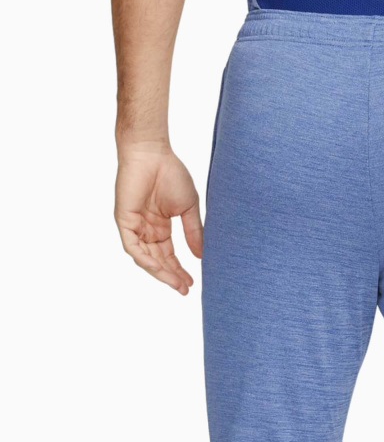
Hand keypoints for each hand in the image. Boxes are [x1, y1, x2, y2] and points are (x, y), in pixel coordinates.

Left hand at [114, 142, 201, 294]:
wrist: (152, 152)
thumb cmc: (170, 173)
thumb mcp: (188, 208)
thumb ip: (193, 232)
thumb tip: (201, 256)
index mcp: (159, 226)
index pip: (168, 255)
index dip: (179, 270)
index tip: (192, 283)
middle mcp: (145, 229)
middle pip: (157, 260)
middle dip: (171, 276)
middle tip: (185, 289)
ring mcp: (134, 226)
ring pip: (145, 258)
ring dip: (160, 272)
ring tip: (176, 283)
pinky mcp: (124, 220)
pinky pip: (133, 247)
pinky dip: (145, 259)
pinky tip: (159, 269)